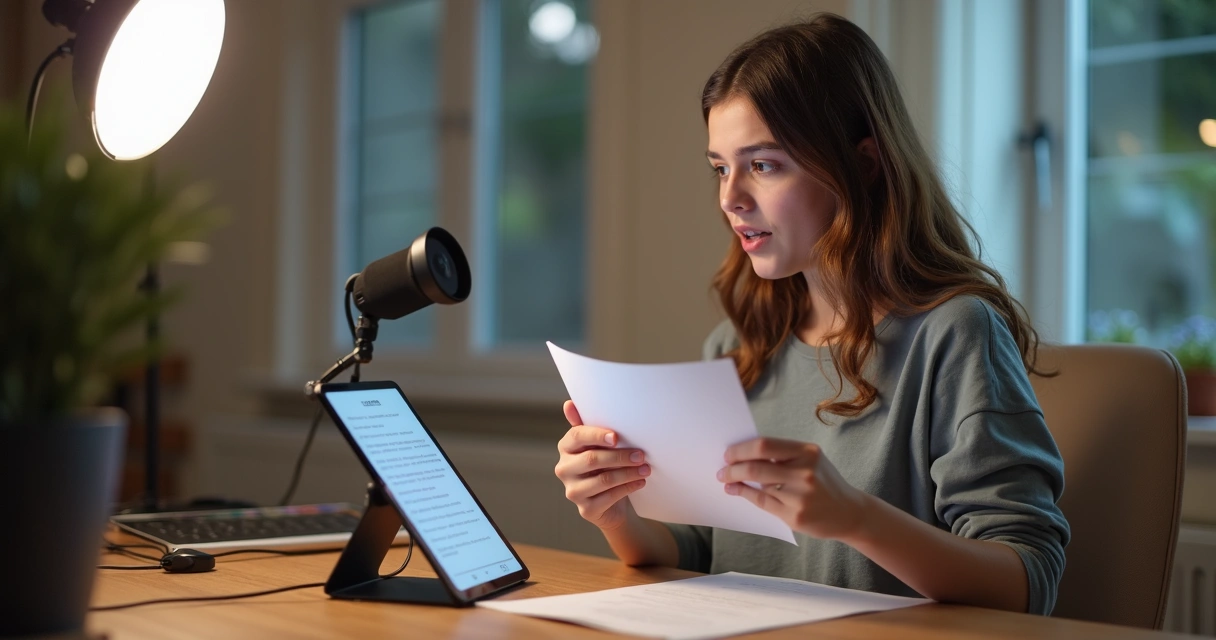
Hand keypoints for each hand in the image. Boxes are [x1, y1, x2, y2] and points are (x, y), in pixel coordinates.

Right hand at [554, 400, 650, 531]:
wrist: (610, 502)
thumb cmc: (604, 465)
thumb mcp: (597, 444)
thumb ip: (586, 424)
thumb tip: (569, 404)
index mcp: (565, 447)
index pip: (577, 436)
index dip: (597, 435)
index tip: (617, 437)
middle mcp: (564, 469)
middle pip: (592, 459)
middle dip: (620, 456)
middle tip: (642, 455)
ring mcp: (573, 491)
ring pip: (603, 479)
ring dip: (628, 473)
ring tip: (646, 469)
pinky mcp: (586, 509)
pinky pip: (609, 497)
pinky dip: (628, 488)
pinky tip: (640, 482)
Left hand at [717, 437, 868, 540]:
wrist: (850, 512)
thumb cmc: (824, 482)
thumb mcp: (810, 460)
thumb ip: (782, 455)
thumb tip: (743, 453)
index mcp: (808, 452)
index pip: (765, 446)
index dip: (741, 449)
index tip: (728, 453)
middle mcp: (805, 472)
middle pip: (756, 467)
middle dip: (733, 467)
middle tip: (722, 469)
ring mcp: (801, 496)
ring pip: (758, 485)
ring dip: (736, 481)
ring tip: (727, 480)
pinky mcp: (796, 516)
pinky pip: (762, 502)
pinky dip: (745, 495)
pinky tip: (736, 491)